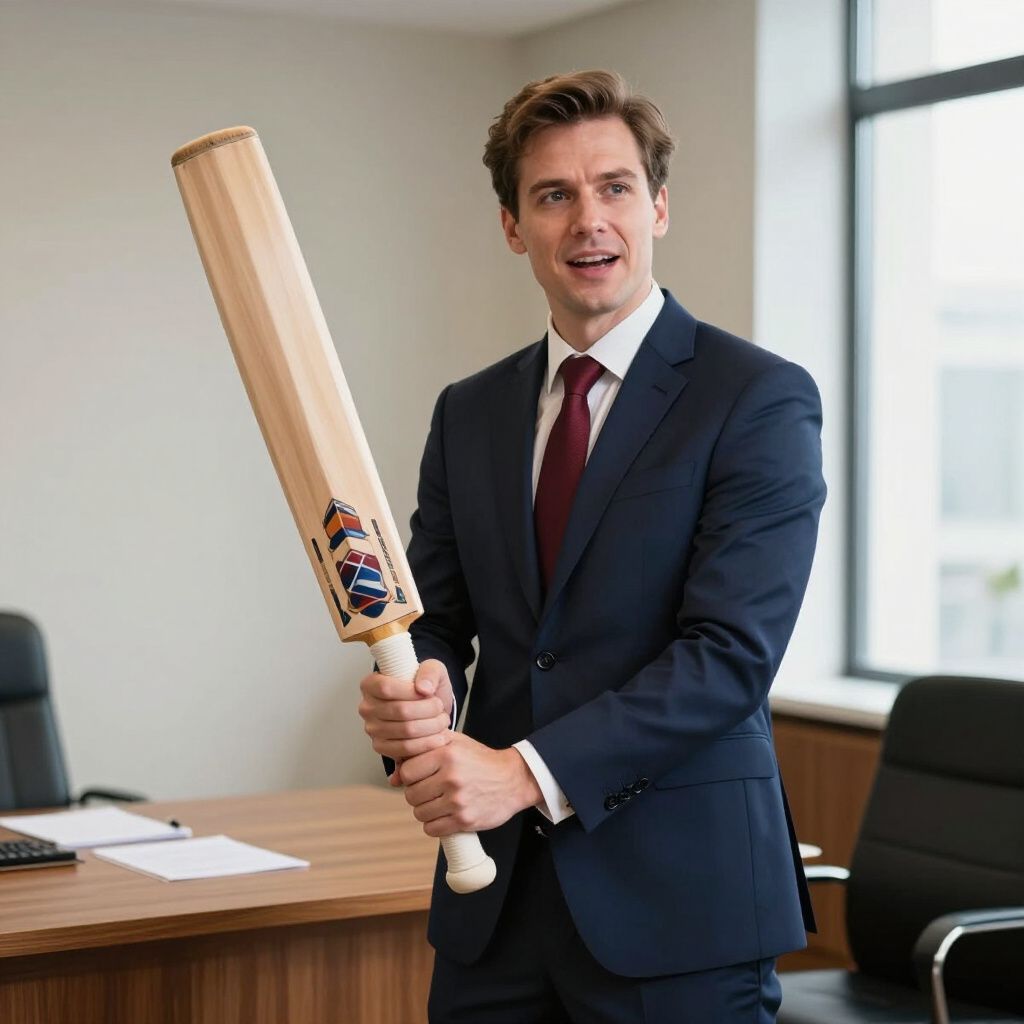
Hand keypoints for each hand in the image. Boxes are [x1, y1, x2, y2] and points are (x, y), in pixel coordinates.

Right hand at [358, 659, 453, 764]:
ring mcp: (372, 729)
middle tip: (440, 707)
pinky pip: (405, 748)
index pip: (386, 688)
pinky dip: (427, 744)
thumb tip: (423, 688)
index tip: (428, 692)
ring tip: (442, 721)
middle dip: (429, 709)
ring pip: (406, 730)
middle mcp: (367, 707)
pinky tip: (438, 737)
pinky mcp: (381, 747)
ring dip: (432, 726)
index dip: (411, 692)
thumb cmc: (426, 689)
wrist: (429, 711)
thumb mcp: (432, 669)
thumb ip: (430, 672)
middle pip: (400, 710)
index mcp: (371, 684)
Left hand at [396, 732, 543, 836]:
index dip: (409, 775)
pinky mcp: (464, 820)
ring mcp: (458, 801)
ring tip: (438, 802)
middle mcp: (451, 777)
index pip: (407, 772)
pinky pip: (432, 829)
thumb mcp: (454, 743)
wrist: (513, 779)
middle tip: (430, 790)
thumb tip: (393, 778)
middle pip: (411, 795)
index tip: (420, 776)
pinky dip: (434, 825)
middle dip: (417, 794)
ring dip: (425, 810)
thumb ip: (422, 751)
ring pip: (419, 813)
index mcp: (447, 754)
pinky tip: (443, 815)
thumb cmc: (480, 760)